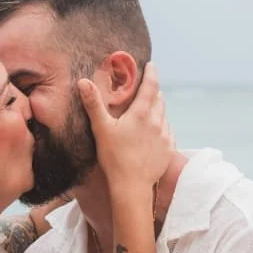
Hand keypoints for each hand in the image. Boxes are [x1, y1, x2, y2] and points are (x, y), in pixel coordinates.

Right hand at [78, 62, 171, 192]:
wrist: (132, 187)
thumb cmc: (114, 158)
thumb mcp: (101, 129)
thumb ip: (93, 104)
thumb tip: (83, 82)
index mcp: (142, 113)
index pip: (151, 86)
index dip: (151, 73)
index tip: (151, 65)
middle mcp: (158, 121)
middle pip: (159, 99)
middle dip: (153, 91)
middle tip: (147, 87)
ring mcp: (165, 136)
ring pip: (164, 115)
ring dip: (158, 109)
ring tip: (150, 109)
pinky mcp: (169, 149)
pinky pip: (168, 132)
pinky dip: (162, 126)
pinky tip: (155, 132)